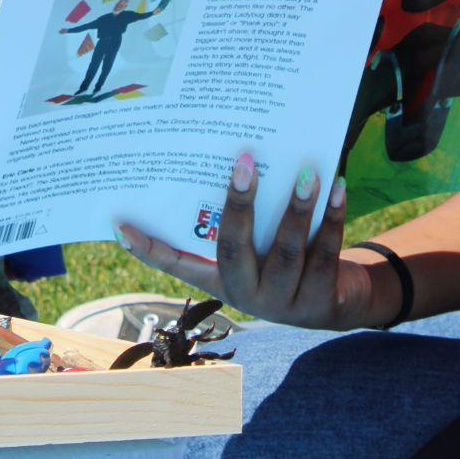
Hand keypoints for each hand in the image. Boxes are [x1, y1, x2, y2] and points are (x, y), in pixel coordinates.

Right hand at [117, 153, 381, 330]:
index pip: (179, 265)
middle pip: (235, 250)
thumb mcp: (261, 245)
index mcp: (222, 279)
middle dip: (239, 205)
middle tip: (243, 162)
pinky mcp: (319, 303)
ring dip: (296, 209)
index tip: (122, 225)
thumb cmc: (286, 258)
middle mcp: (246, 295)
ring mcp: (282, 303)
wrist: (335, 304)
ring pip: (286, 252)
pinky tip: (337, 188)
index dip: (150, 249)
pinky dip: (332, 218)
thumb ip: (248, 216)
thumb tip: (242, 154)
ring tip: (306, 172)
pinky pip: (325, 255)